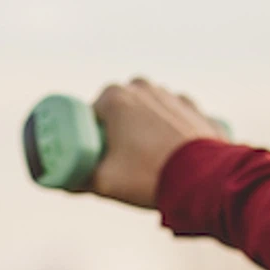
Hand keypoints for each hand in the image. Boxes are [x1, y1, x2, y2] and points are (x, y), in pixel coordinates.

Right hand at [87, 77, 231, 208]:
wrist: (206, 180)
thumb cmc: (150, 176)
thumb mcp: (104, 181)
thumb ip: (78, 178)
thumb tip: (64, 181)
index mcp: (115, 96)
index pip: (90, 117)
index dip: (90, 139)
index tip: (97, 159)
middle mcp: (144, 87)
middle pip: (120, 112)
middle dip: (118, 133)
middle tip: (123, 163)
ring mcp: (173, 96)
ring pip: (149, 114)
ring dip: (146, 131)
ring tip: (151, 162)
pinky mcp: (197, 110)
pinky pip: (176, 121)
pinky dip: (172, 135)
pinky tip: (174, 157)